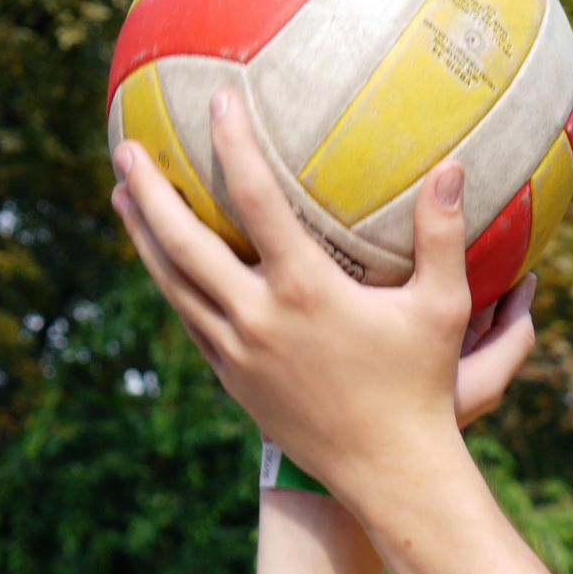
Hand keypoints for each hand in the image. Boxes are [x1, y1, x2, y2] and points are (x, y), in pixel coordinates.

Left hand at [110, 90, 536, 496]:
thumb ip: (441, 236)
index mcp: (304, 291)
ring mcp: (236, 352)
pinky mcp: (231, 379)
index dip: (231, 146)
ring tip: (122, 195)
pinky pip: (189, 319)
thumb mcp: (441, 308)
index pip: (255, 201)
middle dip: (149, 190)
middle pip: (183, 242)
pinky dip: (169, 282)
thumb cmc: (421, 387)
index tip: (217, 101)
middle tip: (126, 145)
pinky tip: (163, 263)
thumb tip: (451, 165)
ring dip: (142, 235)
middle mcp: (257, 318)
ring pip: (172, 283)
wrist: (386, 472)